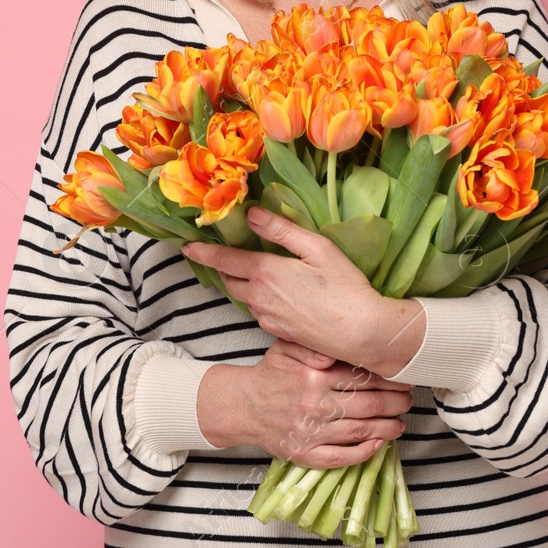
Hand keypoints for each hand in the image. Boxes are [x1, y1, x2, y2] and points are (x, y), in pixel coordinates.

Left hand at [182, 206, 422, 373]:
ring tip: (251, 271)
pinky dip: (256, 298)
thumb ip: (281, 230)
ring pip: (243, 297)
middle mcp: (259, 297)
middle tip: (221, 255)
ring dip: (240, 283)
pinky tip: (274, 293)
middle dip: (221, 268)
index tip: (187, 247)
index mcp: (266, 272)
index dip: (203, 253)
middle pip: (228, 280)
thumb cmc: (344, 286)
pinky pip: (257, 311)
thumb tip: (251, 214)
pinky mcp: (277, 332)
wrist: (360, 332)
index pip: (223, 260)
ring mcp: (267, 318)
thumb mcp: (317, 248)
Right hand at [197, 338, 413, 466]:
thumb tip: (335, 349)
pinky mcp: (305, 454)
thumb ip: (311, 343)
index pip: (362, 377)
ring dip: (387, 428)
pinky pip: (341, 458)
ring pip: (360, 431)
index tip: (404, 379)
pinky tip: (379, 446)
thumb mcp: (286, 347)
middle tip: (408, 401)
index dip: (389, 379)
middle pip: (369, 405)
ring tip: (401, 424)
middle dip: (395, 403)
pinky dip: (364, 453)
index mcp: (313, 375)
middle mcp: (315, 404)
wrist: (242, 406)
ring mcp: (311, 432)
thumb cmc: (270, 374)